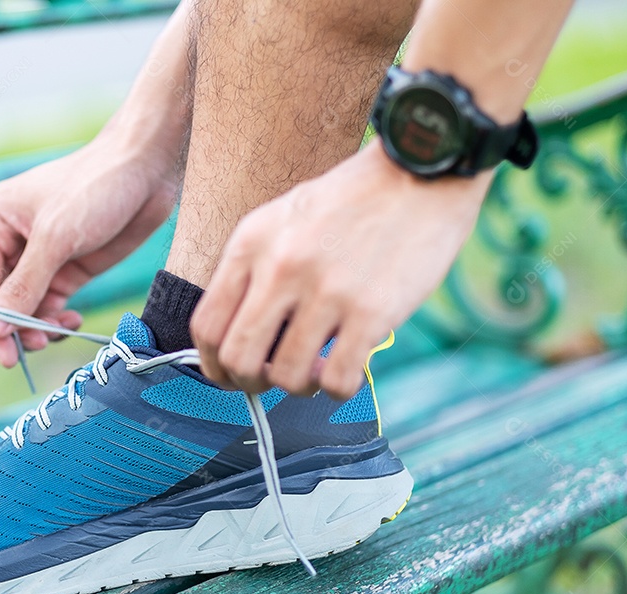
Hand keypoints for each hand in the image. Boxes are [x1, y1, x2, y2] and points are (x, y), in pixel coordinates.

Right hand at [0, 132, 178, 366]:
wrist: (148, 167)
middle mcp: (11, 241)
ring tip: (60, 331)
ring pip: (26, 308)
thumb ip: (22, 287)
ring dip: (38, 327)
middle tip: (39, 345)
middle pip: (0, 300)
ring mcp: (41, 257)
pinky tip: (73, 322)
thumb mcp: (56, 239)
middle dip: (17, 327)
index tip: (6, 357)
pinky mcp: (69, 268)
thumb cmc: (96, 188)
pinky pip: (51, 305)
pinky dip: (58, 320)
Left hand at [191, 138, 491, 398]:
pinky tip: (345, 371)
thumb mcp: (282, 218)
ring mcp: (326, 292)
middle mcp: (281, 269)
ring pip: (287, 377)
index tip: (229, 373)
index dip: (212, 364)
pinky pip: (338, 381)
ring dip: (298, 388)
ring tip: (315, 371)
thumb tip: (236, 330)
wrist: (421, 170)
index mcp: (251, 245)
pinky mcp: (371, 312)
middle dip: (249, 382)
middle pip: (238, 359)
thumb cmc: (352, 198)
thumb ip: (254, 268)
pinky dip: (337, 389)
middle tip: (270, 378)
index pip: (206, 326)